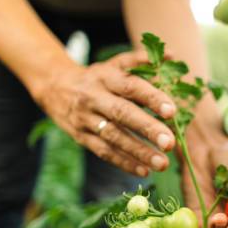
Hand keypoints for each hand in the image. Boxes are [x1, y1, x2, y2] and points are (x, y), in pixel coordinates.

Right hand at [35, 52, 176, 175]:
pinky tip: (144, 171)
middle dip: (148, 129)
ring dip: (139, 152)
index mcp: (106, 76)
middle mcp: (94, 97)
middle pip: (122, 114)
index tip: (172, 112)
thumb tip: (172, 55)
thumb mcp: (115, 64)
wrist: (55, 87)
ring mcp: (85, 118)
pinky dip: (124, 163)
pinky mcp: (81, 137)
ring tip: (162, 164)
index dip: (152, 98)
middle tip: (170, 143)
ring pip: (113, 137)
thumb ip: (142, 60)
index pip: (131, 86)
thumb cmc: (98, 77)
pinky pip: (103, 152)